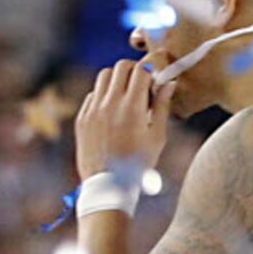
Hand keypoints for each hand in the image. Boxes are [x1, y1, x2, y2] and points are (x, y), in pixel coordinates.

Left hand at [75, 60, 171, 181]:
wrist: (109, 185)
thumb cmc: (138, 165)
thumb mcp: (157, 138)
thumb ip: (162, 106)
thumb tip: (169, 83)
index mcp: (132, 108)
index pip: (140, 71)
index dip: (149, 74)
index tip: (153, 84)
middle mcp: (110, 104)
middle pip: (120, 67)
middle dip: (133, 72)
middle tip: (140, 86)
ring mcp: (93, 109)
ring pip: (104, 76)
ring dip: (117, 80)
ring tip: (125, 97)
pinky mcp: (83, 117)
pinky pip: (93, 94)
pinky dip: (104, 96)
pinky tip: (112, 112)